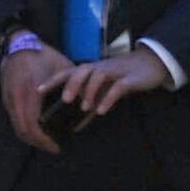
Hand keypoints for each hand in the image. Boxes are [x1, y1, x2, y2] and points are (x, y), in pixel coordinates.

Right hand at [0, 33, 71, 153]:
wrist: (18, 45)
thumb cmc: (43, 56)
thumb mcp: (62, 69)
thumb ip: (73, 87)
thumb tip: (87, 103)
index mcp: (31, 93)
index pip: (33, 126)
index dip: (44, 140)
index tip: (57, 147)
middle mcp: (17, 99)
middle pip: (23, 131)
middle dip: (37, 143)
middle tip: (52, 148)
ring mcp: (9, 99)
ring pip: (16, 127)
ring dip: (30, 137)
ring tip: (45, 141)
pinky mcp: (6, 98)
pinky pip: (14, 119)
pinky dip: (25, 128)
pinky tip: (37, 128)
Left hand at [41, 48, 171, 118]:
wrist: (151, 64)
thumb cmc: (121, 78)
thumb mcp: (104, 91)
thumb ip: (91, 105)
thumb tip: (76, 126)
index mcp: (89, 70)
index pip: (68, 72)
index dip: (53, 80)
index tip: (38, 90)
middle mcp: (99, 68)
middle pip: (81, 71)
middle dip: (71, 85)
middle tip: (64, 100)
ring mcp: (114, 71)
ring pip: (98, 77)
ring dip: (90, 92)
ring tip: (83, 107)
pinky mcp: (130, 79)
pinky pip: (118, 87)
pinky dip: (109, 98)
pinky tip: (102, 111)